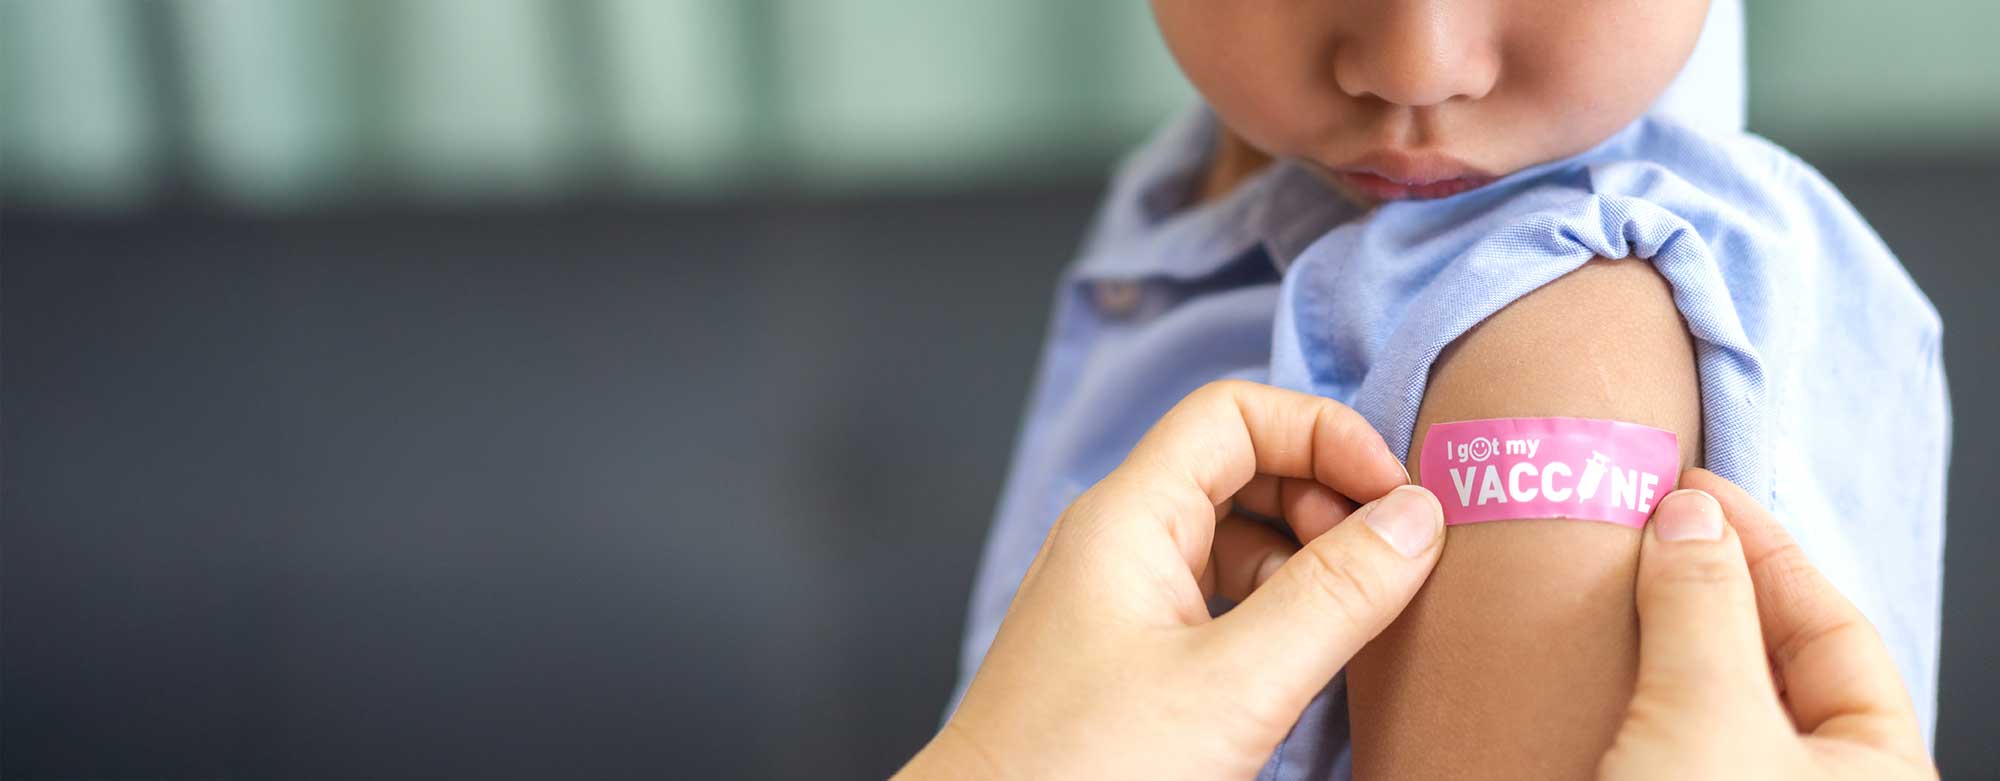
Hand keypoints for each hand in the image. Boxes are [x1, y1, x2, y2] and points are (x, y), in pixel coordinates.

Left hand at [898, 381, 1445, 779]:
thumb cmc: (1080, 770)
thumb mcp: (1233, 685)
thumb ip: (1333, 596)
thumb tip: (1418, 517)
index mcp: (1128, 516)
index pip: (1235, 413)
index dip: (1324, 434)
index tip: (1396, 497)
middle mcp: (1119, 541)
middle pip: (1240, 468)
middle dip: (1324, 498)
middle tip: (1388, 564)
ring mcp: (1121, 598)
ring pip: (1234, 537)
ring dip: (1305, 559)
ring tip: (1360, 614)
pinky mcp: (1129, 656)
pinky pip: (1217, 598)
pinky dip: (1275, 609)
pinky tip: (1311, 655)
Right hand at [1604, 469, 1937, 779]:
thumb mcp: (1708, 715)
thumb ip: (1705, 607)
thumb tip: (1690, 515)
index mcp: (1876, 768)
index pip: (1834, 631)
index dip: (1764, 550)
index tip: (1695, 491)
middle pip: (1770, 660)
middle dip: (1706, 588)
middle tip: (1648, 527)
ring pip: (1711, 697)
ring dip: (1660, 637)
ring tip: (1609, 581)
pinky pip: (1662, 730)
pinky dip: (1630, 685)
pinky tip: (1591, 654)